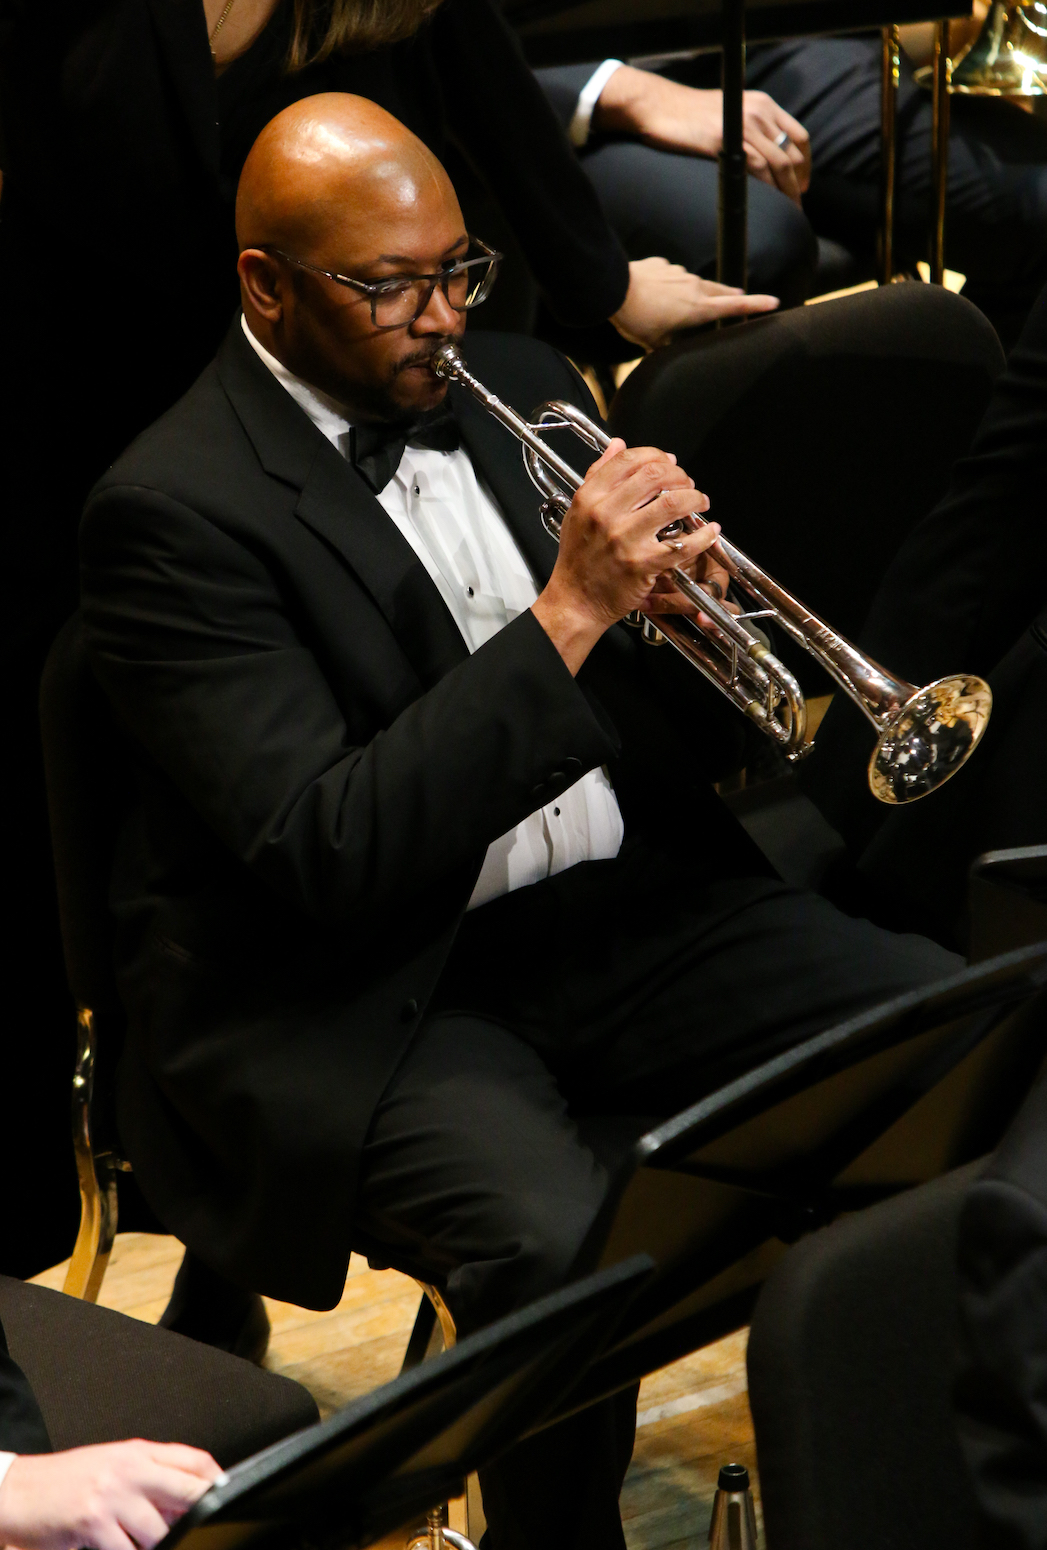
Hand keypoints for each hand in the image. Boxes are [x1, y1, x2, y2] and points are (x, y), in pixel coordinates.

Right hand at [0, 1441, 222, 1549]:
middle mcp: (130, 1468)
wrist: (20, 1490)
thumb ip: (150, 1479)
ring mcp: (113, 1495)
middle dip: (201, 1514)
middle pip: (188, 1490)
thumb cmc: (67, 1481)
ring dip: (159, 1544)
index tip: (226, 1496)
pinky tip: (122, 1548)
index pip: (193, 1459)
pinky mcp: (94, 1521)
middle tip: (205, 1530)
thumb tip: (188, 1503)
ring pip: (160, 1531)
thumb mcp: (114, 1467)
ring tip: (145, 1540)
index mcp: (138, 1451)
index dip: (216, 1479)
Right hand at [531, 438, 721, 671]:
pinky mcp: (643, 564)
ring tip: (700, 502)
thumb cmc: (578, 559)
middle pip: (655, 475)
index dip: (656, 455)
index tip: (669, 462)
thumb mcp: (578, 511)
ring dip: (695, 498)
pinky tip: (711, 531)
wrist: (575, 601)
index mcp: (590, 497)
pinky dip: (704, 536)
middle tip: (687, 483)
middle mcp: (606, 514)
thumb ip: (597, 475)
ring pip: (673, 503)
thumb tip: (617, 444)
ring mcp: (625, 539)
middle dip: (680, 475)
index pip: (629, 460)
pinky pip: (683, 544)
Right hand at [595, 66, 810, 203]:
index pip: (799, 136)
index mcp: (764, 104)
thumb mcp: (730, 115)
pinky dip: (768, 188)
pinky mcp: (727, 139)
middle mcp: (759, 112)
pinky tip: (769, 203)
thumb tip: (763, 157)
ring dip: (787, 192)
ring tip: (787, 212)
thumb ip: (750, 130)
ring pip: (779, 163)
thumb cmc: (689, 117)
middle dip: (798, 184)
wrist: (661, 107)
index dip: (805, 165)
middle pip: (792, 153)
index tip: (802, 185)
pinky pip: (757, 167)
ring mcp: (744, 124)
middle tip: (796, 207)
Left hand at [611, 257, 777, 351]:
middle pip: (720, 291)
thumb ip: (667, 345)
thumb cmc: (636, 319)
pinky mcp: (663, 265)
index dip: (755, 305)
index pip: (734, 306)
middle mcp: (694, 287)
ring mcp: (679, 274)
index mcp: (697, 309)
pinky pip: (671, 277)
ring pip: (694, 285)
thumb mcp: (653, 343)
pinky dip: (668, 286)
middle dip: (730, 294)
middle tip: (737, 295)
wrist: (614, 288)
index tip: (773, 301)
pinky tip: (654, 294)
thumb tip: (668, 350)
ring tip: (677, 306)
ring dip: (691, 294)